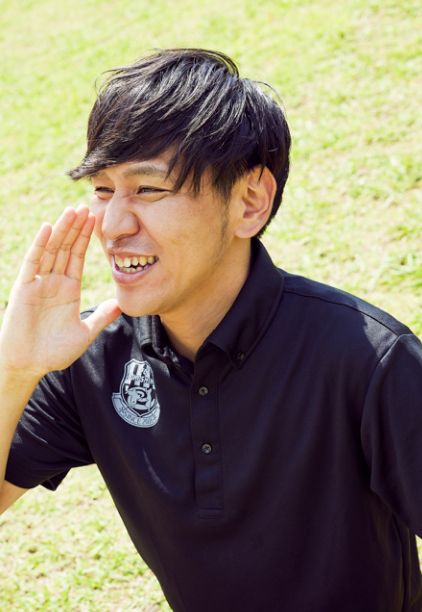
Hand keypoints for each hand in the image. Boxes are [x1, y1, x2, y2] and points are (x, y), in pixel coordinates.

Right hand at [0, 206, 120, 377]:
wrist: (29, 364)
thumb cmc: (53, 351)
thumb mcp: (84, 333)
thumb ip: (101, 317)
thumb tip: (120, 304)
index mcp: (68, 289)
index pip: (77, 256)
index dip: (85, 238)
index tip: (95, 219)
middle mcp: (53, 281)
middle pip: (66, 247)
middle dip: (76, 227)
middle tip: (87, 206)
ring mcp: (39, 282)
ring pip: (51, 249)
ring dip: (62, 230)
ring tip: (72, 210)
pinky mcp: (25, 287)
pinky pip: (33, 262)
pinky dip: (40, 244)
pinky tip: (50, 228)